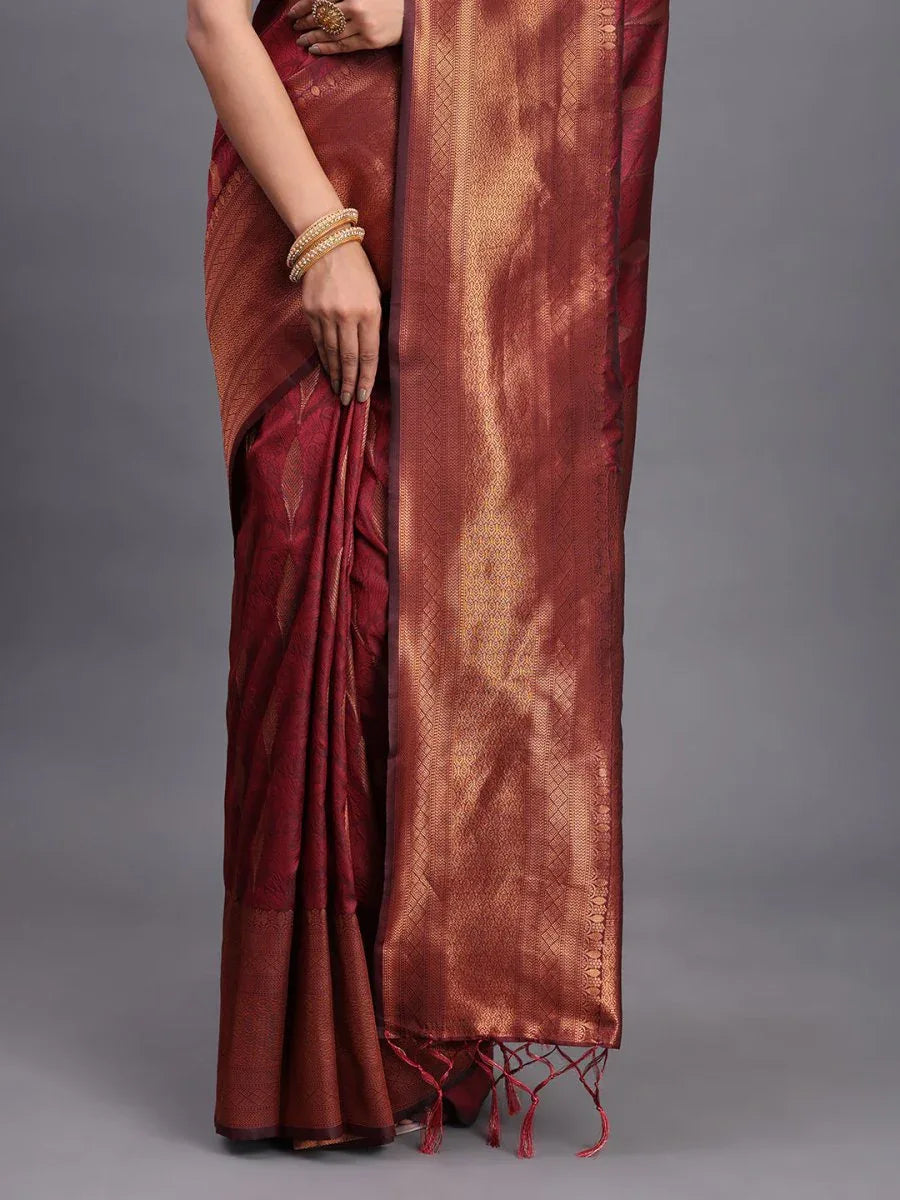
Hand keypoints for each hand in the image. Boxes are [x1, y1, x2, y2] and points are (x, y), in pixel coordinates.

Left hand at [289, 0, 402, 55]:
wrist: (411, 14)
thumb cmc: (385, 1)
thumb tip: (320, 4)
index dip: (303, 6)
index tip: (292, 13)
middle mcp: (356, 6)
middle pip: (323, 16)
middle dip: (305, 22)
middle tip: (294, 27)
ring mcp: (363, 25)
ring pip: (331, 33)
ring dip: (312, 37)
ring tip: (301, 40)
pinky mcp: (370, 41)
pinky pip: (343, 46)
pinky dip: (326, 48)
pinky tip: (314, 50)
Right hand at [300, 239, 381, 404]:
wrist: (327, 244)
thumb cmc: (358, 269)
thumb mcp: (375, 294)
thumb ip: (374, 323)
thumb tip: (370, 355)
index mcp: (369, 311)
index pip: (369, 354)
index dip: (366, 378)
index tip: (364, 395)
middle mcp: (347, 315)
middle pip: (350, 359)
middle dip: (351, 383)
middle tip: (350, 401)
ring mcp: (326, 314)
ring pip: (332, 353)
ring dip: (336, 375)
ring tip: (339, 391)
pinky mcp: (310, 311)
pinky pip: (318, 341)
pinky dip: (324, 358)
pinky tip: (328, 369)